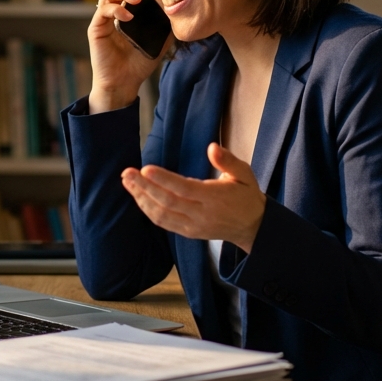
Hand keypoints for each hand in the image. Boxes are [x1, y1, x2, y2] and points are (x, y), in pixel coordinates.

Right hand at [88, 0, 170, 112]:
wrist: (124, 83)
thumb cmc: (140, 63)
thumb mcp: (159, 39)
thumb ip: (166, 22)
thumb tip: (179, 6)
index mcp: (126, 11)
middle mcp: (113, 12)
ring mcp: (103, 20)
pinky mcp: (96, 29)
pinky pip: (102, 11)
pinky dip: (115, 9)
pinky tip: (128, 16)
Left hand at [121, 143, 265, 252]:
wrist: (253, 227)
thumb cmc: (246, 196)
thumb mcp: (244, 174)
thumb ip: (228, 161)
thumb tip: (212, 147)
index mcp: (215, 198)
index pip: (184, 189)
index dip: (163, 179)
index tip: (145, 168)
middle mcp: (201, 214)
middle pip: (167, 202)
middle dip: (144, 187)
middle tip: (127, 173)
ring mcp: (193, 226)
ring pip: (161, 215)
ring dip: (142, 199)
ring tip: (128, 183)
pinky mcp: (188, 233)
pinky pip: (163, 223)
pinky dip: (148, 210)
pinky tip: (139, 197)